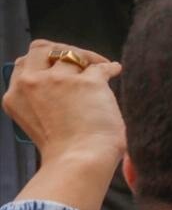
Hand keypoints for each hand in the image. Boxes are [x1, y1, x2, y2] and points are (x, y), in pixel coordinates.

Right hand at [7, 40, 125, 209]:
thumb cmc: (63, 151)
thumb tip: (63, 83)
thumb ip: (40, 100)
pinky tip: (116, 69)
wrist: (79, 161)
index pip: (25, 63)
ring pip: (73, 54)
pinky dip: (110, 67)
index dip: (44, 61)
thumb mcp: (36, 121)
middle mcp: (33, 83)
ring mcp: (59, 80)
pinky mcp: (88, 83)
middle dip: (60, 50)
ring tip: (100, 65)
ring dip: (88, 58)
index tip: (59, 67)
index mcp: (16, 95)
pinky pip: (101, 66)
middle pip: (42, 48)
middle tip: (79, 60)